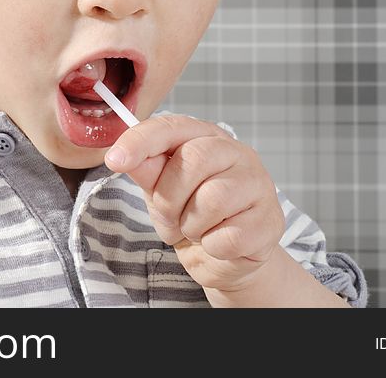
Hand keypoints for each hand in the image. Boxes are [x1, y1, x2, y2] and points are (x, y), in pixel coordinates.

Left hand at [103, 115, 285, 293]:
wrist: (222, 256)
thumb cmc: (190, 213)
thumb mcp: (159, 189)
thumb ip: (146, 169)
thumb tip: (121, 154)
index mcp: (205, 137)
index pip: (171, 127)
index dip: (141, 141)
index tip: (114, 160)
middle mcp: (236, 153)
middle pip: (193, 160)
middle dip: (170, 197)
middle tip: (172, 217)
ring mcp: (259, 185)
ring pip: (213, 199)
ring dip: (192, 225)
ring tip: (196, 228)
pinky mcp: (271, 222)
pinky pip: (228, 236)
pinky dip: (212, 246)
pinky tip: (217, 242)